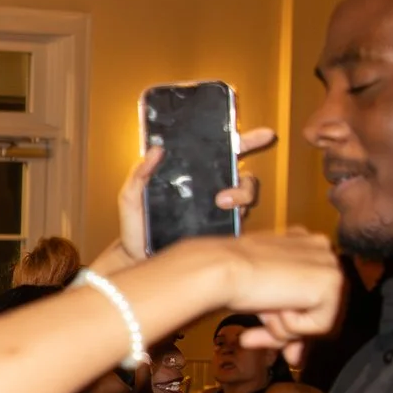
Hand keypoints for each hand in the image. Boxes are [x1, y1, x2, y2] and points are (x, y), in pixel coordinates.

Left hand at [98, 127, 275, 270]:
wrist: (140, 261)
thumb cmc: (136, 229)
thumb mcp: (131, 197)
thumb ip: (138, 174)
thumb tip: (154, 150)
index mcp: (188, 176)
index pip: (216, 152)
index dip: (239, 138)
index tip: (260, 131)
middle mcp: (207, 189)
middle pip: (239, 168)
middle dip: (253, 154)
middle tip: (255, 149)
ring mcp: (217, 208)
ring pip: (245, 191)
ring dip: (242, 191)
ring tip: (222, 200)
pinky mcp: (222, 228)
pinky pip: (241, 217)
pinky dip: (240, 213)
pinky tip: (227, 214)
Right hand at [205, 230, 344, 361]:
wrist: (219, 270)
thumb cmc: (228, 276)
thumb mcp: (262, 298)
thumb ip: (282, 319)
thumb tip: (295, 354)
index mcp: (304, 243)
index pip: (308, 295)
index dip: (288, 322)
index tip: (262, 338)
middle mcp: (322, 250)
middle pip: (316, 310)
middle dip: (285, 334)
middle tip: (251, 340)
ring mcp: (330, 264)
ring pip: (318, 321)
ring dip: (284, 328)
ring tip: (262, 313)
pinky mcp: (332, 282)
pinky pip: (320, 326)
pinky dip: (293, 326)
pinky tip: (276, 306)